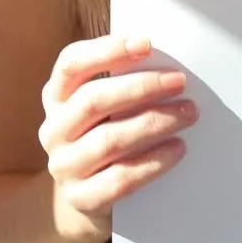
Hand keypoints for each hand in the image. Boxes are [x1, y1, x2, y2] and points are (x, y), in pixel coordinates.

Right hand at [38, 35, 197, 222]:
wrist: (86, 198)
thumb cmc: (104, 138)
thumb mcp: (102, 109)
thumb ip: (121, 85)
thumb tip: (165, 66)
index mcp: (56, 98)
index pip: (71, 65)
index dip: (106, 50)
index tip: (145, 43)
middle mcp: (53, 130)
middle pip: (92, 100)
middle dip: (141, 87)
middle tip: (178, 82)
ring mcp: (64, 167)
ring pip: (109, 140)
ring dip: (154, 123)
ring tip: (188, 113)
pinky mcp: (83, 199)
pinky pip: (121, 179)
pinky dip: (154, 162)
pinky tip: (177, 148)